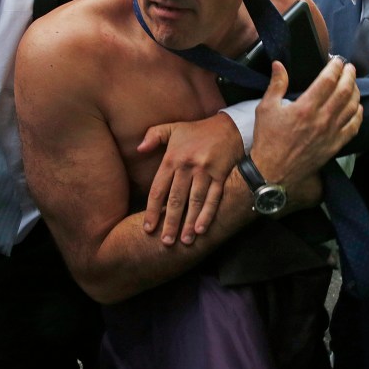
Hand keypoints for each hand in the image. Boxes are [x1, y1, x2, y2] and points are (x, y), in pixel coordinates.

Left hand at [138, 113, 242, 245]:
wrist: (229, 126)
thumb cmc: (198, 131)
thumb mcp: (173, 128)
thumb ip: (153, 136)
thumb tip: (138, 148)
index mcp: (172, 158)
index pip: (159, 189)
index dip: (153, 210)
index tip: (148, 228)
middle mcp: (187, 166)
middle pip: (176, 199)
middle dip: (170, 222)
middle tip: (166, 242)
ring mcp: (205, 171)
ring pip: (195, 202)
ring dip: (189, 223)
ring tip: (184, 241)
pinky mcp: (221, 175)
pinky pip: (213, 198)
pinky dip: (207, 214)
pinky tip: (201, 229)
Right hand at [249, 59, 361, 211]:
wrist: (273, 171)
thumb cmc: (268, 139)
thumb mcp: (266, 108)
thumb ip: (276, 84)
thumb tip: (279, 64)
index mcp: (305, 107)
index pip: (328, 80)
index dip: (335, 67)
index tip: (337, 60)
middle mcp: (322, 119)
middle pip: (345, 90)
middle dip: (349, 75)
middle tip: (349, 67)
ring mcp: (331, 133)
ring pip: (352, 107)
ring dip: (355, 91)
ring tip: (353, 83)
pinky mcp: (335, 146)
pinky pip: (354, 127)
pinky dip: (358, 114)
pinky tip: (357, 107)